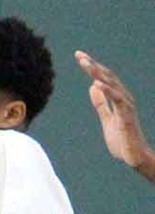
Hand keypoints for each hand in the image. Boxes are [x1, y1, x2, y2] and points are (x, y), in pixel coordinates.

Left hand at [75, 51, 154, 175]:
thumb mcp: (107, 120)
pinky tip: (96, 82)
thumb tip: (92, 87)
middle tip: (79, 55)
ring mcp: (127, 106)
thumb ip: (101, 104)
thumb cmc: (123, 140)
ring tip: (86, 63)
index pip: (104, 78)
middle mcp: (124, 98)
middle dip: (93, 65)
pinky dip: (107, 90)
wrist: (135, 158)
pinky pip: (117, 99)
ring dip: (98, 73)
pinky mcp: (127, 116)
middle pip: (107, 77)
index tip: (79, 56)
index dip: (92, 67)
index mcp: (118, 99)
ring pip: (112, 84)